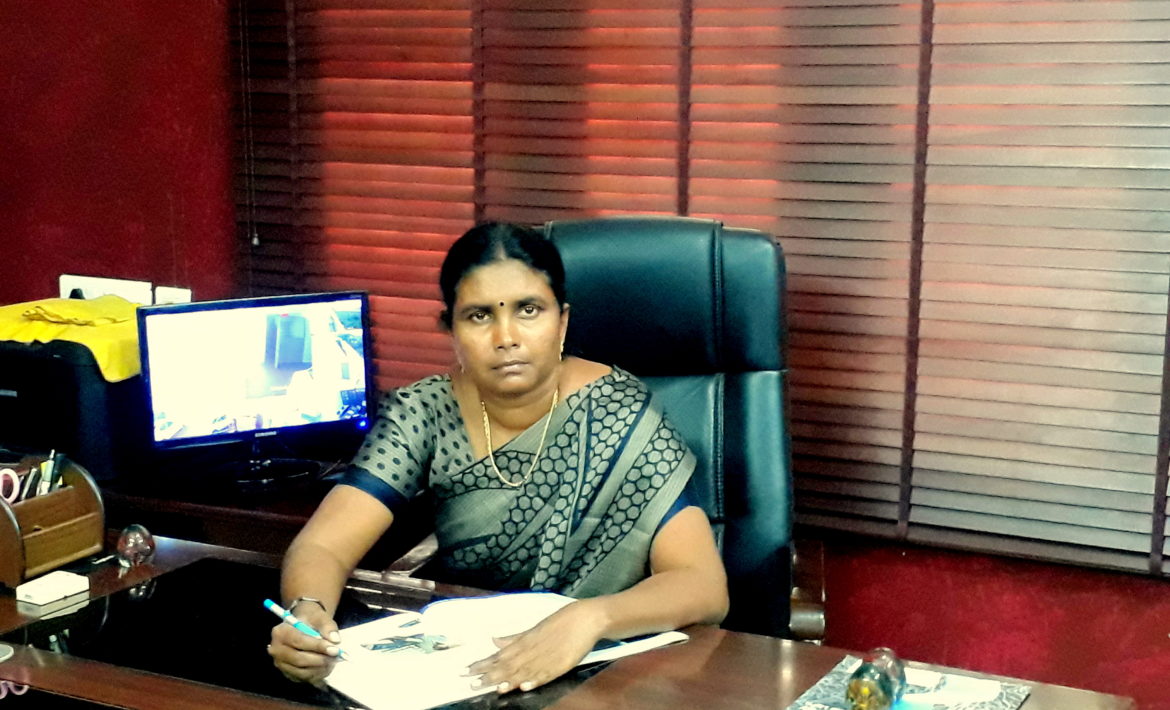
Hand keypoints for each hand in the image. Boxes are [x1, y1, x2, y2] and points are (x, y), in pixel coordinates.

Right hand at [268, 603, 342, 686]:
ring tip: (333, 660)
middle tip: (336, 656)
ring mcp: (281, 664)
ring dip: (320, 668)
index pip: (298, 641)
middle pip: (299, 659)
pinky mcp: (288, 674)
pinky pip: (304, 678)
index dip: (317, 646)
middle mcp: (276, 650)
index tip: (335, 649)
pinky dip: (318, 674)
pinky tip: (327, 666)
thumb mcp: (320, 617)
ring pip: (302, 671)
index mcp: (280, 632)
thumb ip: (327, 626)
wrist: (304, 627)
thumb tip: (335, 640)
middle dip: (320, 659)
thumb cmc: (311, 620)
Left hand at [466, 600, 603, 693]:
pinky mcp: (561, 664)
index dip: (482, 664)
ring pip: (523, 671)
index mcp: (523, 642)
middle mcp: (531, 650)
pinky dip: (535, 680)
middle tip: (470, 684)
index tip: (465, 671)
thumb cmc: (559, 622)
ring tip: (494, 688)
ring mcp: (546, 658)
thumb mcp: (533, 629)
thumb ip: (513, 638)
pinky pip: (546, 674)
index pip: (498, 656)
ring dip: (508, 680)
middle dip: (488, 675)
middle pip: (507, 666)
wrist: (585, 618)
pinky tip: (524, 686)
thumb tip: (493, 640)